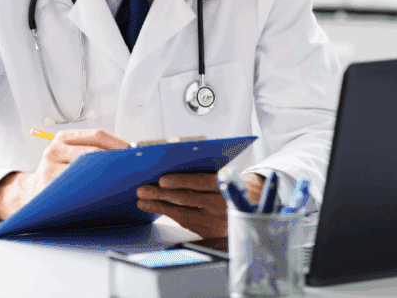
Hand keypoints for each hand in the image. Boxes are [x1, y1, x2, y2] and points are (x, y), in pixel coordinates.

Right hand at [0, 129, 129, 220]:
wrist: (31, 193)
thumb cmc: (58, 175)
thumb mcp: (70, 155)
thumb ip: (91, 151)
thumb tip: (128, 153)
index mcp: (63, 138)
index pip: (96, 135)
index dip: (118, 143)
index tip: (135, 152)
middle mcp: (55, 150)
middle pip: (93, 151)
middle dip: (116, 160)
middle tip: (135, 168)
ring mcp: (50, 168)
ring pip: (86, 170)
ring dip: (108, 176)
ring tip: (125, 181)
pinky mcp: (49, 187)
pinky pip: (77, 188)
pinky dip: (94, 190)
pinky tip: (107, 194)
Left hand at [135, 171, 266, 238]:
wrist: (254, 203)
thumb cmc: (233, 182)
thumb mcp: (225, 172)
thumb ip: (204, 171)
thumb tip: (170, 164)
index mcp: (227, 185)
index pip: (202, 182)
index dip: (182, 181)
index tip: (162, 180)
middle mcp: (223, 205)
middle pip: (189, 199)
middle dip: (162, 195)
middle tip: (143, 190)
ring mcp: (217, 222)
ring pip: (184, 214)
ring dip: (160, 207)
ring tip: (142, 200)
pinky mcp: (211, 232)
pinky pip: (186, 223)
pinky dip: (168, 215)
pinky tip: (155, 208)